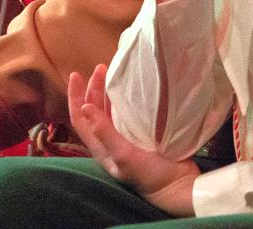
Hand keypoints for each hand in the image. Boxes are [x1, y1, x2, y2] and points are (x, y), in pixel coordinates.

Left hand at [69, 65, 198, 216]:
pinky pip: (128, 111)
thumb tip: (84, 106)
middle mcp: (110, 140)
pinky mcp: (143, 132)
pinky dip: (126, 97)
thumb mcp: (124, 155)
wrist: (177, 184)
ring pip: (110, 108)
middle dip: (94, 88)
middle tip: (102, 67)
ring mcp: (126, 136)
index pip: (80, 119)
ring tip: (113, 72)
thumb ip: (104, 132)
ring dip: (109, 90)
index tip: (76, 75)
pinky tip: (132, 87)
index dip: (75, 97)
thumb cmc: (149, 174)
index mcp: (101, 147)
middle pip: (95, 109)